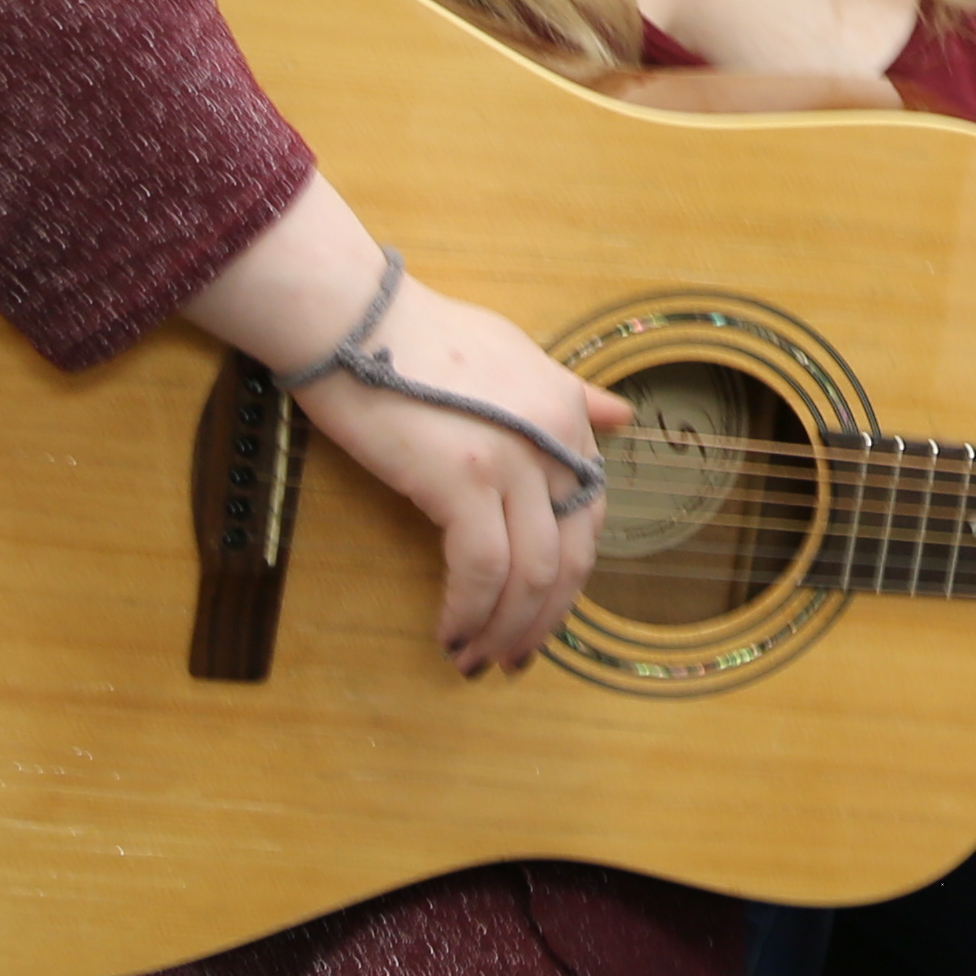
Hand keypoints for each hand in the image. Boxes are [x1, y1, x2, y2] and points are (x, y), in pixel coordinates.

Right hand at [292, 276, 635, 675]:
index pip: (589, 513)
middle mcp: (554, 437)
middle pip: (571, 554)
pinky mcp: (463, 478)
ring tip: (476, 659)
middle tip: (515, 657)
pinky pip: (481, 569)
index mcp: (567, 410)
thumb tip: (623, 417)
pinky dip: (470, 612)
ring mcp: (513, 458)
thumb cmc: (417, 335)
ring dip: (507, 629)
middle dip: (546, 619)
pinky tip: (450, 632)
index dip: (570, 575)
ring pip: (532, 573)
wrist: (351, 316)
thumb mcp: (515, 353)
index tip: (543, 612)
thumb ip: (570, 395)